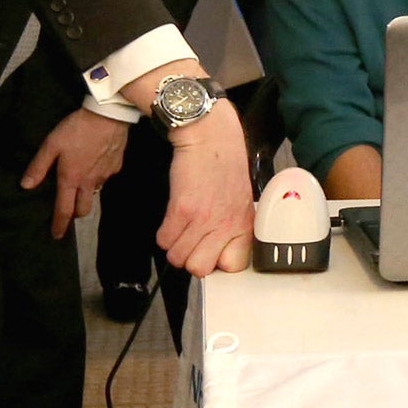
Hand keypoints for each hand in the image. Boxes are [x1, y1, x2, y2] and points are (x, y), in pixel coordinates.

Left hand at [21, 108, 127, 237]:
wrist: (108, 117)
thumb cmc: (76, 130)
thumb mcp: (51, 145)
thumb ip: (38, 166)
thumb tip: (25, 186)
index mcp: (70, 179)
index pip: (64, 210)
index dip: (59, 225)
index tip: (56, 236)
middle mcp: (89, 183)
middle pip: (83, 209)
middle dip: (75, 214)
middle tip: (68, 211)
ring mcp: (105, 176)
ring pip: (94, 193)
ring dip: (85, 195)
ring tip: (80, 184)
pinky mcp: (116, 167)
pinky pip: (105, 178)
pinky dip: (97, 177)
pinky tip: (94, 164)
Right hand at [157, 102, 253, 277]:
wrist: (210, 137)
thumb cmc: (224, 165)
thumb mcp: (240, 200)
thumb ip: (233, 226)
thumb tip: (219, 250)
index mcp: (244, 225)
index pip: (233, 267)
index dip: (218, 262)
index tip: (211, 251)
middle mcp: (226, 226)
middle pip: (199, 269)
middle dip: (190, 258)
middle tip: (191, 241)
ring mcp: (203, 220)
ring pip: (177, 257)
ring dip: (174, 246)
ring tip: (180, 228)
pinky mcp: (182, 210)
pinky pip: (163, 240)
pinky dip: (164, 234)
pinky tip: (172, 219)